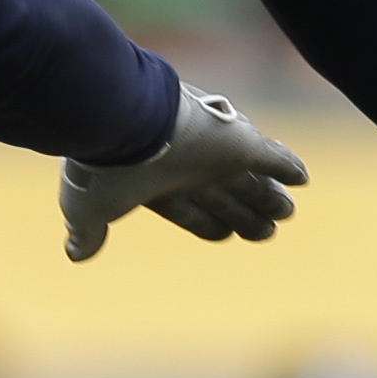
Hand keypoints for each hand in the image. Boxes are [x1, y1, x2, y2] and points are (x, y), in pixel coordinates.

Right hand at [60, 86, 305, 259]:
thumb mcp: (88, 207)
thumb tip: (73, 254)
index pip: (190, 211)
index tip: (224, 234)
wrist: (123, 123)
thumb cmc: (103, 166)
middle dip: (246, 215)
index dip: (209, 224)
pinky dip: (288, 166)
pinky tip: (303, 178)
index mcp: (158, 186)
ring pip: (252, 183)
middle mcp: (190, 171)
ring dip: (271, 197)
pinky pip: (273, 157)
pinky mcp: (240, 143)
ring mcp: (217, 156)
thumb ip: (87, 230)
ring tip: (287, 211)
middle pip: (227, 199)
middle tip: (267, 230)